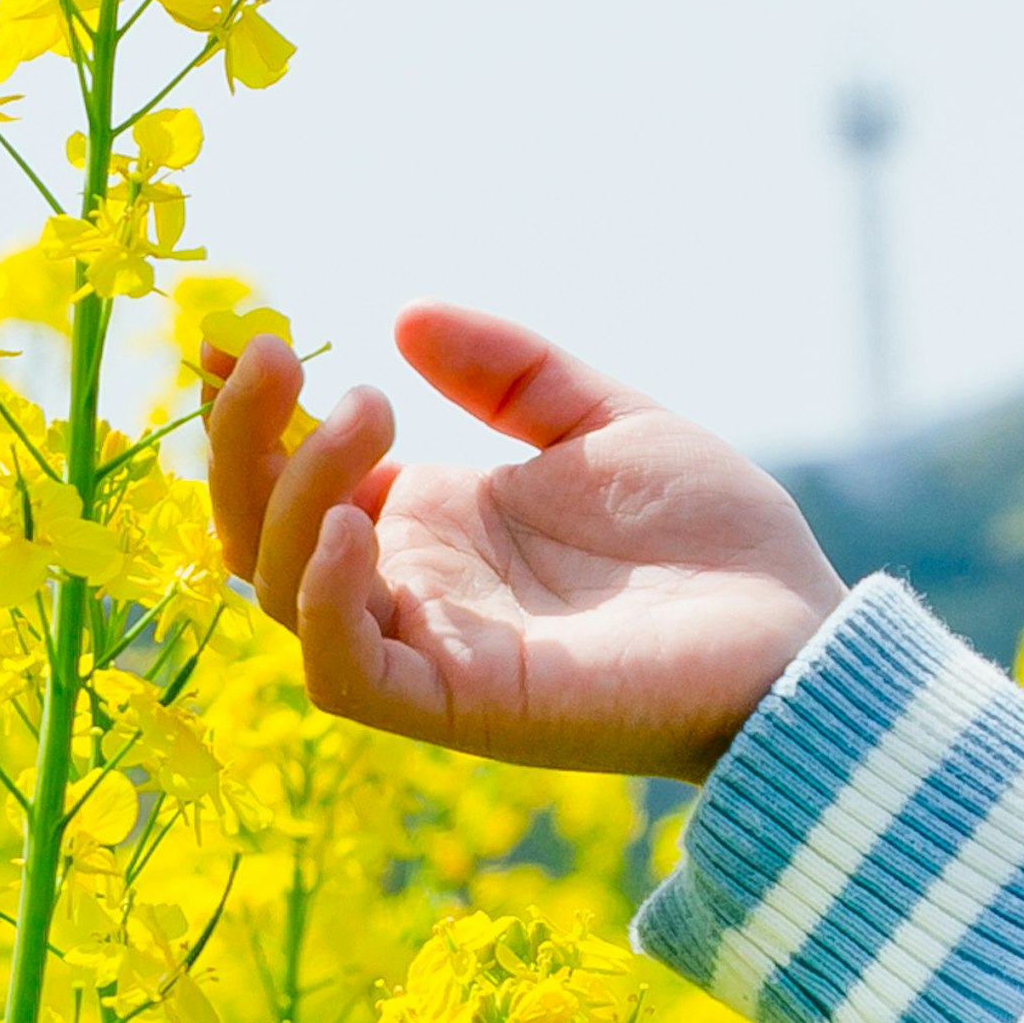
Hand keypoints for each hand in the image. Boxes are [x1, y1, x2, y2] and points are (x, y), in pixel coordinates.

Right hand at [202, 302, 846, 781]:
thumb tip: (405, 317)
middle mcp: (410, 588)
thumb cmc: (711, 540)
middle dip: (241, 438)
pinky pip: (344, 673)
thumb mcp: (603, 420)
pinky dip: (320, 602)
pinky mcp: (461, 705)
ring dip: (289, 493)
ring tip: (366, 411)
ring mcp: (427, 649)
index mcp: (431, 527)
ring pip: (281, 592)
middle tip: (274, 351)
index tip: (226, 331)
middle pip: (257, 529)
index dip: (244, 411)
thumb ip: (510, 371)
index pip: (288, 475)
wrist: (797, 629)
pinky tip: (347, 527)